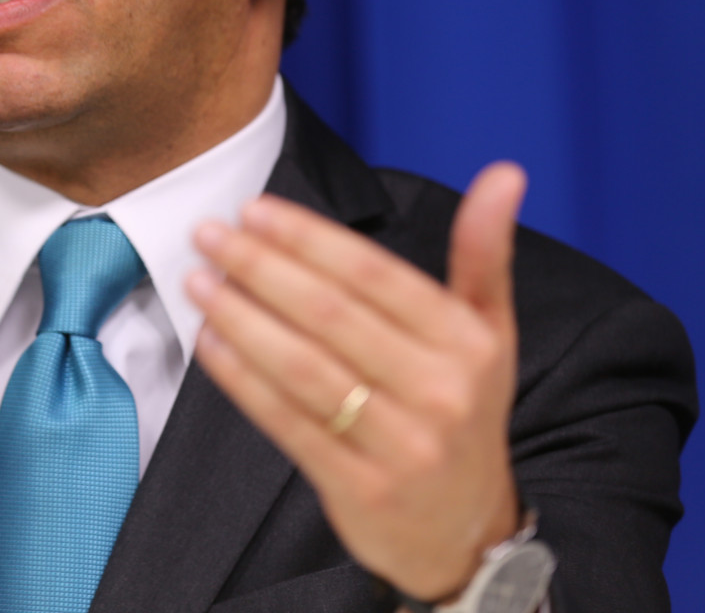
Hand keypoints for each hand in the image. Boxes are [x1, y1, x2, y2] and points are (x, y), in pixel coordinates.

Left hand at [186, 163, 527, 601]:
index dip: (309, 239)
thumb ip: (484, 253)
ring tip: (199, 281)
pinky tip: (211, 342)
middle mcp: (439, 392)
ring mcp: (399, 444)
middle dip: (261, 267)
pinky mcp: (359, 486)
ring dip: (241, 317)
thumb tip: (505, 173)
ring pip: (302, 367)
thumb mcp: (488, 333)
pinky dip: (242, 379)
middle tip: (209, 234)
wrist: (467, 530)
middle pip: (331, 316)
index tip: (255, 210)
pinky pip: (287, 421)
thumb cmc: (464, 410)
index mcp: (467, 343)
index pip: (375, 276)